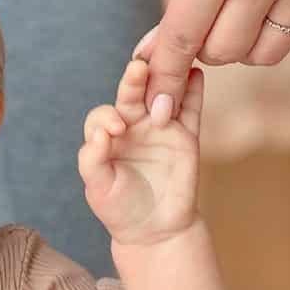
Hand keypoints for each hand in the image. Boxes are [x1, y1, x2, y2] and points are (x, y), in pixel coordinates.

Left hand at [79, 44, 203, 247]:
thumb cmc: (121, 210)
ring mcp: (159, 128)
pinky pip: (190, 110)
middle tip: (137, 69)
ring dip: (164, 78)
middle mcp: (132, 127)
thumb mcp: (99, 189)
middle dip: (134, 81)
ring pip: (161, 96)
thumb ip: (92, 161)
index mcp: (107, 137)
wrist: (156, 230)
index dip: (108, 117)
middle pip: (132, 95)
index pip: (104, 114)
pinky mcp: (184, 136)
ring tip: (169, 59)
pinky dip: (194, 91)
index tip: (117, 130)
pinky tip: (196, 74)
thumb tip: (100, 133)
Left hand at [143, 0, 289, 120]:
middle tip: (204, 19)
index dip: (164, 76)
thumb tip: (167, 48)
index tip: (156, 106)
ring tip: (242, 1)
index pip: (183, 40)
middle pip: (227, 54)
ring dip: (247, 38)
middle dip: (207, 45)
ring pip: (269, 49)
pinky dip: (287, 15)